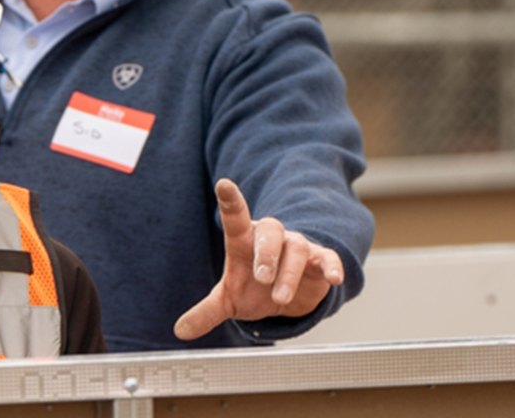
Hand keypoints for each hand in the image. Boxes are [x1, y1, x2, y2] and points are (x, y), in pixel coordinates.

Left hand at [174, 178, 344, 340]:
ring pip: (296, 249)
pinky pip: (328, 258)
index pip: (236, 219)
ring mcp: (297, 247)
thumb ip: (206, 312)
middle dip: (266, 253)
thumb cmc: (253, 289)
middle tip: (261, 277)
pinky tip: (334, 278)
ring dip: (288, 273)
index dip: (231, 202)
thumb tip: (180, 330)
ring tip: (280, 298)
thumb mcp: (228, 300)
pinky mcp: (319, 261)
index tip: (223, 185)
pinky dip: (332, 266)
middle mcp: (272, 238)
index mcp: (244, 242)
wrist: (287, 297)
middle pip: (270, 230)